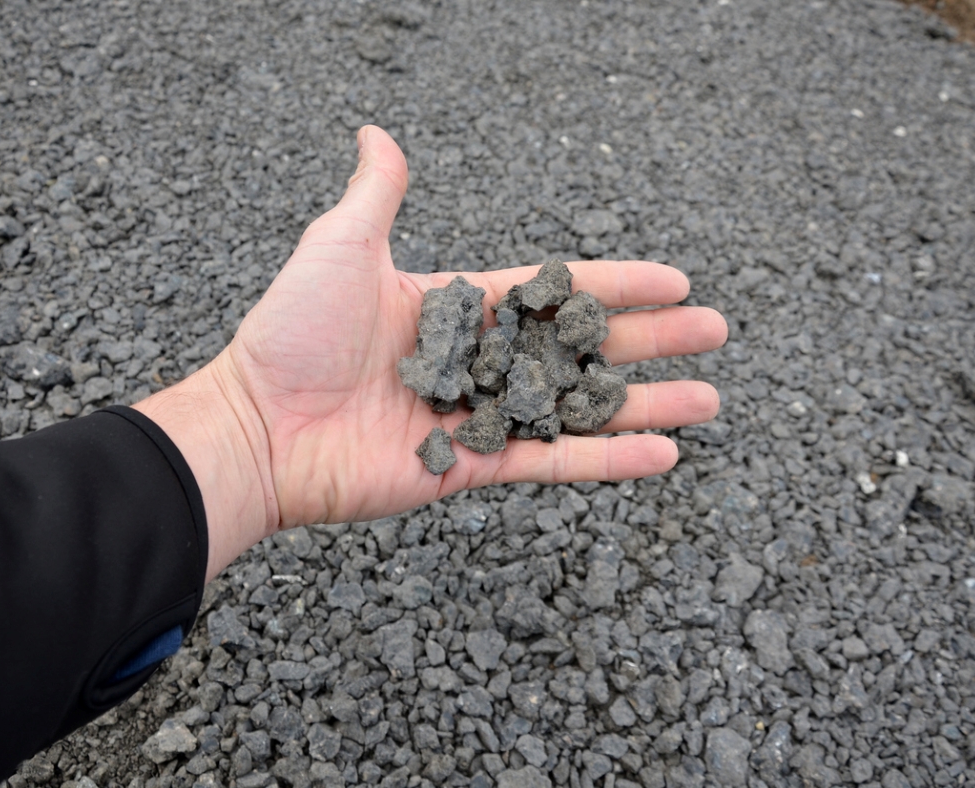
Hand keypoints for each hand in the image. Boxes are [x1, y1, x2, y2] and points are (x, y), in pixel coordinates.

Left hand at [136, 126, 727, 580]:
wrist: (259, 426)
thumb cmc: (293, 332)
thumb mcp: (341, 245)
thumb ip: (378, 193)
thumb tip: (377, 133)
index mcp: (456, 306)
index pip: (553, 291)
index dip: (614, 286)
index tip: (674, 281)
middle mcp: (476, 361)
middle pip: (580, 348)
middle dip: (650, 341)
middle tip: (715, 333)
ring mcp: (477, 416)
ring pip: (578, 409)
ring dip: (645, 404)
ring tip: (708, 398)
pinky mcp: (471, 467)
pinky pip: (551, 463)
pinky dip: (607, 461)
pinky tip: (662, 454)